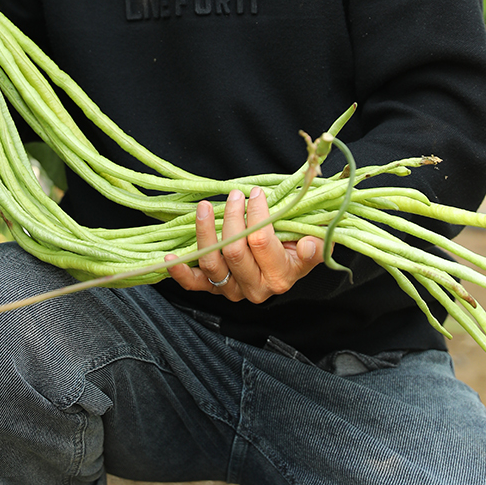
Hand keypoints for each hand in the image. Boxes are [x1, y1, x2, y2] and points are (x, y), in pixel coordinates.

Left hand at [165, 187, 324, 302]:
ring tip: (206, 207)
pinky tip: (169, 258)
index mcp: (279, 278)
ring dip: (205, 232)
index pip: (261, 242)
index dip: (257, 215)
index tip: (256, 194)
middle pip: (235, 250)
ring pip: (212, 262)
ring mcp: (231, 290)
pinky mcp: (213, 288)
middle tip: (236, 194)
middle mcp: (254, 289)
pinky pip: (194, 284)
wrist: (284, 268)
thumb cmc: (297, 250)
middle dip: (233, 217)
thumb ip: (315, 248)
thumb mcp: (313, 247)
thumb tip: (309, 245)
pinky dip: (180, 272)